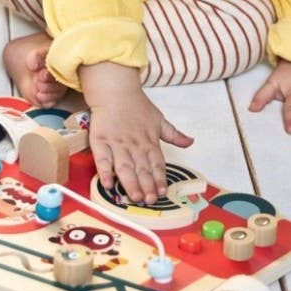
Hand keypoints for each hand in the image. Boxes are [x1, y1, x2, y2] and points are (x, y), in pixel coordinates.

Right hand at [79, 62, 193, 203]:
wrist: (114, 91)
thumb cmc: (136, 105)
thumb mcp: (159, 119)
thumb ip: (174, 134)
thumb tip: (190, 142)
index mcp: (149, 141)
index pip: (157, 164)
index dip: (160, 179)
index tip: (163, 192)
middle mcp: (134, 144)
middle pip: (141, 169)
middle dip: (147, 186)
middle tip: (150, 200)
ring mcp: (116, 143)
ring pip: (125, 167)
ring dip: (130, 183)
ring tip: (135, 197)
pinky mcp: (100, 141)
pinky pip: (102, 159)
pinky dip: (105, 172)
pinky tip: (107, 185)